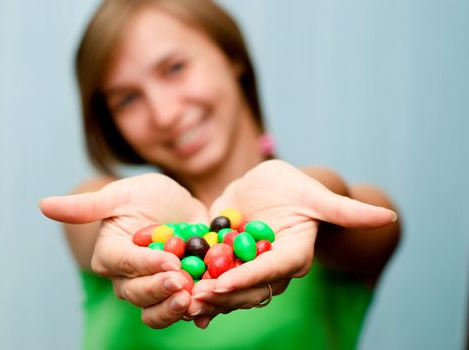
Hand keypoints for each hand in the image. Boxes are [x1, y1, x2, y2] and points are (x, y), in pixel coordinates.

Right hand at [40, 173, 208, 327]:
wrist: (178, 207)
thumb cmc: (146, 196)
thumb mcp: (121, 195)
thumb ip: (87, 206)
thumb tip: (42, 205)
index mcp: (111, 255)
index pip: (124, 264)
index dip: (145, 265)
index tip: (169, 261)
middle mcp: (128, 278)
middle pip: (138, 293)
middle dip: (161, 290)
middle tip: (183, 282)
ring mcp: (153, 288)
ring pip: (157, 310)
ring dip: (175, 309)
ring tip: (196, 300)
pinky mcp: (177, 292)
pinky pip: (183, 311)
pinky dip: (196, 315)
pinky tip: (207, 314)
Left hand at [187, 160, 396, 327]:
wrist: (266, 186)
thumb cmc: (294, 186)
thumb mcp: (314, 193)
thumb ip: (345, 210)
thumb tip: (388, 215)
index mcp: (294, 254)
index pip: (274, 270)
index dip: (250, 277)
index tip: (224, 282)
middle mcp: (272, 267)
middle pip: (250, 289)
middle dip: (223, 295)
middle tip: (195, 297)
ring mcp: (248, 267)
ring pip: (231, 291)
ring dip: (208, 298)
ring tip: (181, 300)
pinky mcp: (228, 262)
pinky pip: (214, 281)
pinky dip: (199, 291)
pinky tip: (181, 300)